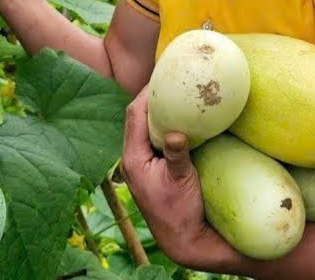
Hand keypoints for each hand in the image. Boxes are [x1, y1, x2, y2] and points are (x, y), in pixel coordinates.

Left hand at [120, 86, 228, 269]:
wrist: (183, 239)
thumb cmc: (180, 211)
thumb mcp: (181, 180)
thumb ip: (177, 154)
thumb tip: (177, 132)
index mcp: (133, 158)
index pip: (134, 114)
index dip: (145, 92)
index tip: (160, 75)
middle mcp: (131, 159)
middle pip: (136, 117)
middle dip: (150, 96)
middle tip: (168, 78)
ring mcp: (140, 164)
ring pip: (144, 128)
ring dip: (156, 110)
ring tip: (172, 92)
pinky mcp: (150, 169)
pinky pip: (151, 138)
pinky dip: (161, 125)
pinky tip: (176, 119)